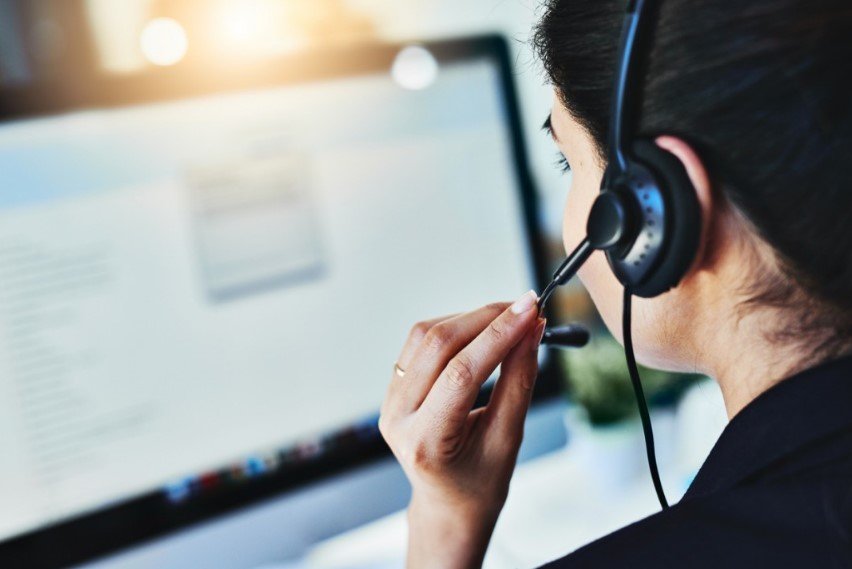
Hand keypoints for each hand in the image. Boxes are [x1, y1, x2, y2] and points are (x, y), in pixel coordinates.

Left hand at [379, 291, 544, 568]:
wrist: (449, 502)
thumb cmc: (481, 481)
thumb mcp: (508, 438)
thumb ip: (519, 381)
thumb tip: (531, 330)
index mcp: (425, 442)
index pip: (461, 374)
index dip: (499, 336)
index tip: (531, 310)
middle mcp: (398, 417)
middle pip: (439, 345)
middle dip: (486, 319)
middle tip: (527, 307)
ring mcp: (390, 401)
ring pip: (426, 336)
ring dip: (470, 318)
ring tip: (508, 318)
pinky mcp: (394, 387)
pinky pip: (420, 342)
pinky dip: (454, 327)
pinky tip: (482, 330)